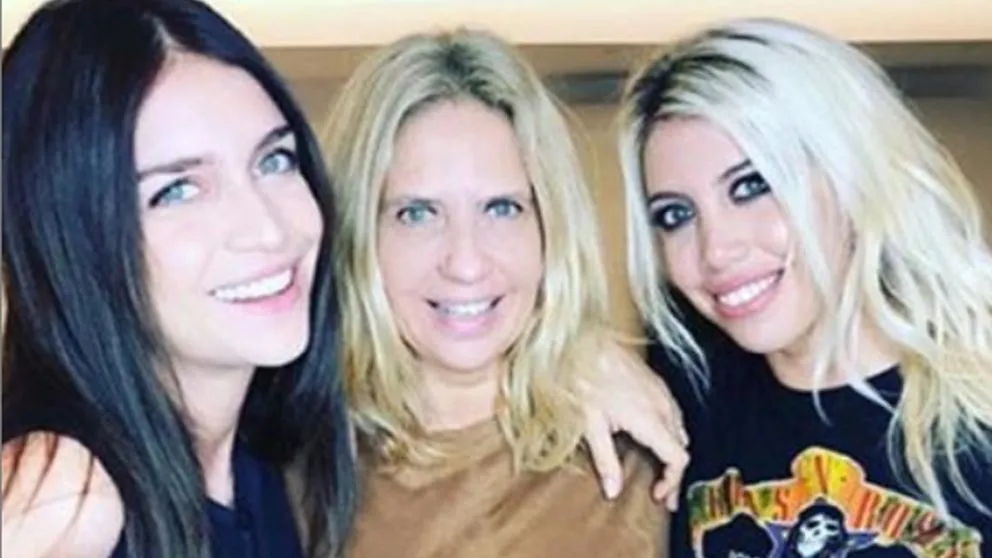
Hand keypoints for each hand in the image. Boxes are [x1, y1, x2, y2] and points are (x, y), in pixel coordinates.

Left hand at [580, 336, 688, 510]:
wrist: (586, 342)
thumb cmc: (584, 378)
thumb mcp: (591, 425)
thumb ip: (606, 460)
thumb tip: (613, 490)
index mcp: (650, 420)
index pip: (678, 459)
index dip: (672, 482)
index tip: (657, 495)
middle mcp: (663, 406)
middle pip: (682, 447)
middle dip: (674, 472)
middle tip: (660, 491)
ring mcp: (662, 393)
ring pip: (680, 431)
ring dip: (673, 452)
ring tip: (660, 469)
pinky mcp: (657, 384)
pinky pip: (673, 414)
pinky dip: (669, 433)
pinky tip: (653, 438)